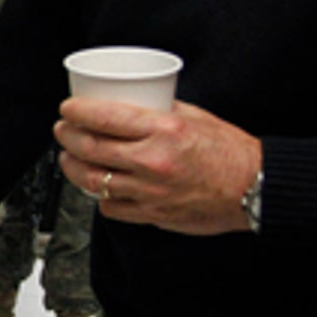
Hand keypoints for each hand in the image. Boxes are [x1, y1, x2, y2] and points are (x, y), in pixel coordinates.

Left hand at [54, 97, 261, 235]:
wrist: (253, 188)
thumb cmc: (230, 151)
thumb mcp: (194, 116)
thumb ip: (159, 110)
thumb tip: (131, 102)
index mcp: (163, 129)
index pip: (104, 117)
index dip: (76, 112)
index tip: (67, 109)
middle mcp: (153, 160)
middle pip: (90, 148)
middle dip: (67, 136)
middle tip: (63, 131)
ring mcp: (150, 191)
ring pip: (93, 180)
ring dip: (73, 167)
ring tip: (70, 158)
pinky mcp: (153, 214)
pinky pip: (112, 208)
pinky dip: (100, 197)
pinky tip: (99, 187)